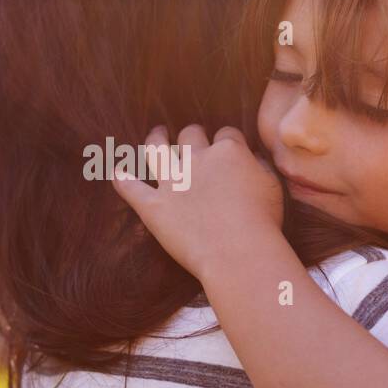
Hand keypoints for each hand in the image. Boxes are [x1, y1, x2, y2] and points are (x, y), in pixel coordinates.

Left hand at [111, 124, 284, 279]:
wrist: (238, 253)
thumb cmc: (263, 222)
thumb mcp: (272, 187)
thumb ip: (260, 167)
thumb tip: (254, 158)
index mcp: (228, 152)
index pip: (226, 134)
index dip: (226, 141)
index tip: (228, 148)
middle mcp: (197, 160)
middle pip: (190, 135)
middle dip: (192, 135)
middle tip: (192, 138)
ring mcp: (172, 182)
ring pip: (156, 149)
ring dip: (154, 139)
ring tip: (155, 134)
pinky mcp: (153, 206)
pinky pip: (131, 188)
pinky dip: (121, 179)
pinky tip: (115, 171)